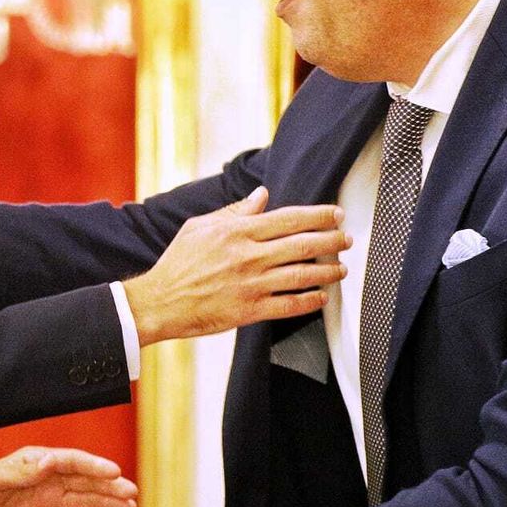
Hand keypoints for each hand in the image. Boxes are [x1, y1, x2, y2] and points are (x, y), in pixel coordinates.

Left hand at [0, 447, 137, 506]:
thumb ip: (21, 471)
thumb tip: (48, 463)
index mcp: (38, 462)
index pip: (72, 462)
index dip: (93, 466)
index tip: (113, 471)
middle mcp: (49, 480)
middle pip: (85, 481)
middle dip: (109, 485)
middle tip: (131, 491)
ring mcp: (50, 502)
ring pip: (85, 501)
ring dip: (108, 502)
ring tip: (131, 505)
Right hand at [124, 186, 349, 345]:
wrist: (161, 301)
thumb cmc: (178, 263)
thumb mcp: (200, 227)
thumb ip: (234, 211)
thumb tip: (261, 196)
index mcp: (237, 232)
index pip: (289, 218)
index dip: (318, 215)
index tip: (336, 214)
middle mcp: (248, 256)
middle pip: (302, 245)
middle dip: (331, 240)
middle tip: (346, 239)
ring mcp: (251, 284)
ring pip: (302, 275)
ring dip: (327, 271)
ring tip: (341, 268)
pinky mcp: (250, 310)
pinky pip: (289, 305)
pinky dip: (309, 301)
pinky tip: (321, 297)